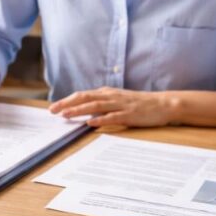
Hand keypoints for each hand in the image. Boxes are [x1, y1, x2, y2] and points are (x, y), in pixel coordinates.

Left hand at [48, 87, 177, 127]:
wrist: (163, 103)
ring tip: (66, 115)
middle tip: (53, 110)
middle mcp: (111, 96)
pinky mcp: (129, 114)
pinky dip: (100, 119)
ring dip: (79, 110)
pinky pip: (113, 117)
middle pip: (85, 97)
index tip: (54, 107)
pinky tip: (90, 123)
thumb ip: (102, 104)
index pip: (83, 95)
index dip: (67, 100)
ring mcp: (120, 105)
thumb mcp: (118, 100)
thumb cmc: (139, 104)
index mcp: (107, 93)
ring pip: (96, 105)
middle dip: (68, 104)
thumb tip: (85, 112)